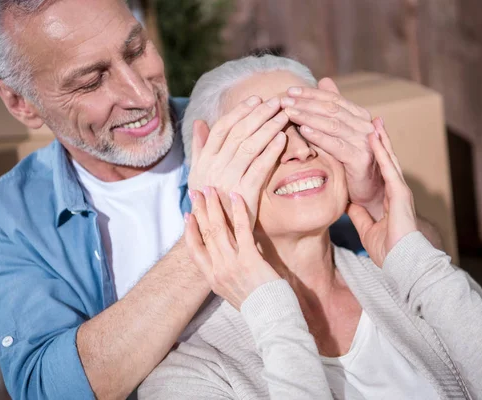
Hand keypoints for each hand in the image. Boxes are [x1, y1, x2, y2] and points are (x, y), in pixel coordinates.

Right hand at [185, 188, 279, 309]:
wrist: (271, 319)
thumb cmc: (257, 307)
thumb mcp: (233, 293)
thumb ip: (226, 275)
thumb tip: (227, 260)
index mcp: (212, 280)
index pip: (194, 251)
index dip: (189, 231)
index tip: (187, 215)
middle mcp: (218, 270)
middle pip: (205, 233)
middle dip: (200, 210)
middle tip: (197, 192)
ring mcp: (232, 264)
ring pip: (218, 229)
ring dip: (214, 206)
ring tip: (211, 189)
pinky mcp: (249, 259)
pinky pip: (242, 230)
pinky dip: (238, 212)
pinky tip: (236, 197)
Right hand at [189, 96, 288, 227]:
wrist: (220, 235)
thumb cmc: (214, 201)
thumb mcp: (201, 174)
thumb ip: (201, 148)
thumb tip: (198, 122)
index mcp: (204, 161)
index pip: (222, 128)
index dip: (240, 111)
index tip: (256, 100)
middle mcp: (213, 168)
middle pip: (238, 133)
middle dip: (259, 114)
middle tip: (277, 101)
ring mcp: (227, 180)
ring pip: (250, 146)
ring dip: (269, 128)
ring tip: (284, 116)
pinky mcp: (243, 193)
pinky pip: (259, 167)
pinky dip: (271, 151)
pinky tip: (283, 139)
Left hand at [281, 78, 384, 219]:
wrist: (370, 191)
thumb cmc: (352, 162)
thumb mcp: (343, 133)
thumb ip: (335, 109)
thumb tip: (324, 81)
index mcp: (360, 116)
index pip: (333, 99)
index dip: (311, 94)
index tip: (290, 91)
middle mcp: (365, 125)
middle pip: (331, 109)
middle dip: (305, 103)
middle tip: (284, 100)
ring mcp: (365, 142)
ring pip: (332, 124)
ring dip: (308, 117)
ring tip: (289, 112)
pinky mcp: (361, 159)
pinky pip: (336, 145)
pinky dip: (319, 136)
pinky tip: (303, 131)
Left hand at [346, 119, 417, 266]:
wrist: (403, 262)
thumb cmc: (388, 250)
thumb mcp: (367, 228)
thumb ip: (358, 215)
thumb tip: (348, 205)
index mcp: (388, 198)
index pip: (378, 170)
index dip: (371, 155)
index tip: (362, 138)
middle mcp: (396, 189)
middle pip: (385, 160)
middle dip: (377, 140)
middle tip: (369, 121)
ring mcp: (399, 189)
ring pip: (388, 158)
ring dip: (379, 139)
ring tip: (372, 120)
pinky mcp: (400, 193)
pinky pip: (388, 168)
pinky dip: (380, 151)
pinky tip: (373, 136)